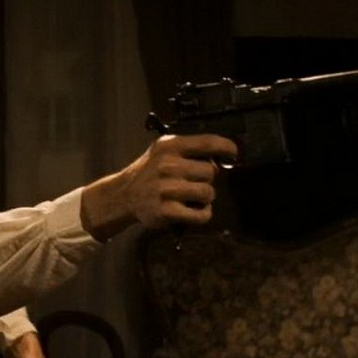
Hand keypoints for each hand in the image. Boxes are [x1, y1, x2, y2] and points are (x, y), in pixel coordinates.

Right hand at [80, 134, 237, 239]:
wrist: (124, 194)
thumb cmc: (149, 172)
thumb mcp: (163, 150)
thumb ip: (189, 150)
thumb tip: (221, 157)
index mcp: (169, 146)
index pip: (207, 142)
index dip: (226, 147)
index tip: (233, 153)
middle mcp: (168, 165)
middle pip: (210, 172)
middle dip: (206, 179)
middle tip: (193, 182)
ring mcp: (166, 189)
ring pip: (208, 193)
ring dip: (205, 198)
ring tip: (191, 197)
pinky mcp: (166, 211)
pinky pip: (202, 214)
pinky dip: (203, 214)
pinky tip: (194, 210)